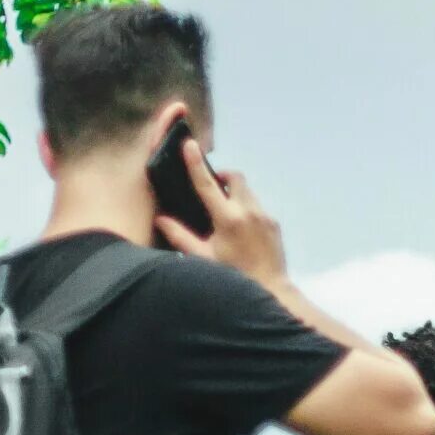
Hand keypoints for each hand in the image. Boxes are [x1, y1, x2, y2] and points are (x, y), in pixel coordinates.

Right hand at [152, 140, 286, 287]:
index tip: (190, 144)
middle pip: (236, 177)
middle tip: (213, 188)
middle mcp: (249, 212)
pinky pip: (258, 206)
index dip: (196, 163)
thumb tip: (160, 219)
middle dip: (223, 177)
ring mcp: (265, 216)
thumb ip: (180, 236)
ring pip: (248, 191)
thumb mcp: (203, 258)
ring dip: (234, 194)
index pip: (208, 184)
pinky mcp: (274, 223)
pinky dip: (246, 209)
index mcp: (228, 219)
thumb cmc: (234, 277)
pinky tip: (241, 229)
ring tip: (225, 213)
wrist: (272, 290)